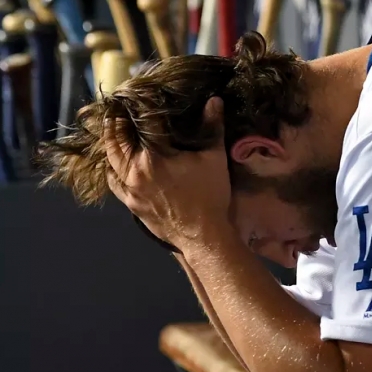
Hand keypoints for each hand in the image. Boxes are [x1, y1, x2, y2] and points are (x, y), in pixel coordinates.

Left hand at [105, 97, 231, 251]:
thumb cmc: (210, 196)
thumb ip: (213, 128)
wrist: (203, 235)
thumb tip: (214, 100)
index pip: (145, 120)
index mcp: (155, 154)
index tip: (142, 90)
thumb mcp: (214, 159)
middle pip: (118, 135)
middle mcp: (135, 168)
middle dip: (118, 117)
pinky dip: (111, 166)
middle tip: (119, 104)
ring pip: (111, 156)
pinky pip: (112, 180)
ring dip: (110, 138)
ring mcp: (129, 186)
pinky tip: (114, 160)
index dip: (143, 101)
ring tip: (113, 126)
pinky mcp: (129, 201)